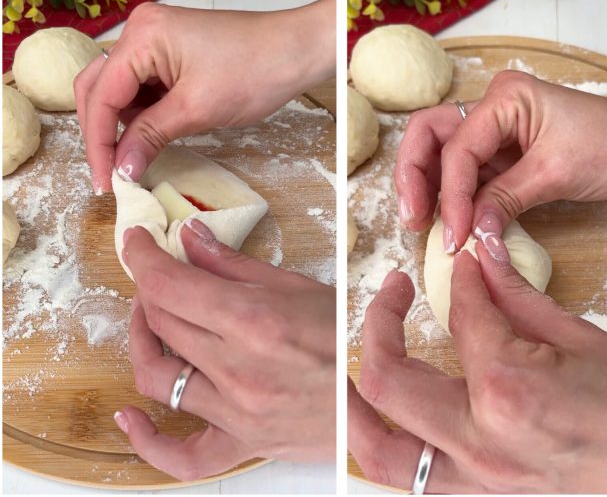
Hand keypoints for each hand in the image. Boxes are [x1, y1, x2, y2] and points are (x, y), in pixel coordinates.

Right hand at [74, 0, 335, 188]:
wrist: (300, 50)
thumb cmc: (259, 67)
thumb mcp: (197, 109)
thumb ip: (150, 137)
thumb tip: (119, 168)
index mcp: (144, 34)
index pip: (102, 95)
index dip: (99, 143)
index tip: (103, 180)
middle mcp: (143, 29)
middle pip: (100, 88)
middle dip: (103, 133)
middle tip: (110, 175)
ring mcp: (158, 38)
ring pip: (120, 89)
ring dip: (124, 124)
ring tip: (134, 159)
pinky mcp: (173, 51)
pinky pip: (144, 85)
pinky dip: (144, 113)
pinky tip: (151, 137)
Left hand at [116, 224, 334, 478]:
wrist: (387, 395)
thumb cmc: (354, 336)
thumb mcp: (303, 287)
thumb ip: (237, 265)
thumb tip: (194, 237)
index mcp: (254, 320)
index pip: (171, 285)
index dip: (144, 257)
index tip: (136, 240)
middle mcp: (237, 367)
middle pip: (161, 322)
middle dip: (150, 287)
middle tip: (159, 270)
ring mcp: (236, 411)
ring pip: (157, 377)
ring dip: (144, 340)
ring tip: (151, 317)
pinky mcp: (242, 442)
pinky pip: (182, 456)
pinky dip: (146, 438)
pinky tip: (130, 416)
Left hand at [348, 242, 606, 492]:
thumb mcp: (584, 341)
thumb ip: (519, 298)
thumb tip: (484, 258)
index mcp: (507, 390)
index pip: (459, 315)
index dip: (460, 277)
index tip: (466, 260)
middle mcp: (480, 442)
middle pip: (386, 382)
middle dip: (377, 326)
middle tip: (391, 294)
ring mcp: (479, 482)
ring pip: (381, 453)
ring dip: (357, 406)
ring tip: (357, 363)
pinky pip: (418, 481)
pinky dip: (397, 446)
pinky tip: (403, 418)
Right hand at [395, 70, 606, 250]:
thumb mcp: (556, 173)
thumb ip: (505, 200)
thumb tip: (468, 234)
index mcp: (504, 97)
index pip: (458, 148)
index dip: (449, 194)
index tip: (452, 237)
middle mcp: (494, 106)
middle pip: (432, 135)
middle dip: (416, 177)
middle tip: (412, 221)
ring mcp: (498, 129)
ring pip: (444, 154)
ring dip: (431, 188)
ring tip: (426, 227)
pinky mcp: (507, 153)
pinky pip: (469, 173)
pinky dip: (456, 197)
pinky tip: (452, 224)